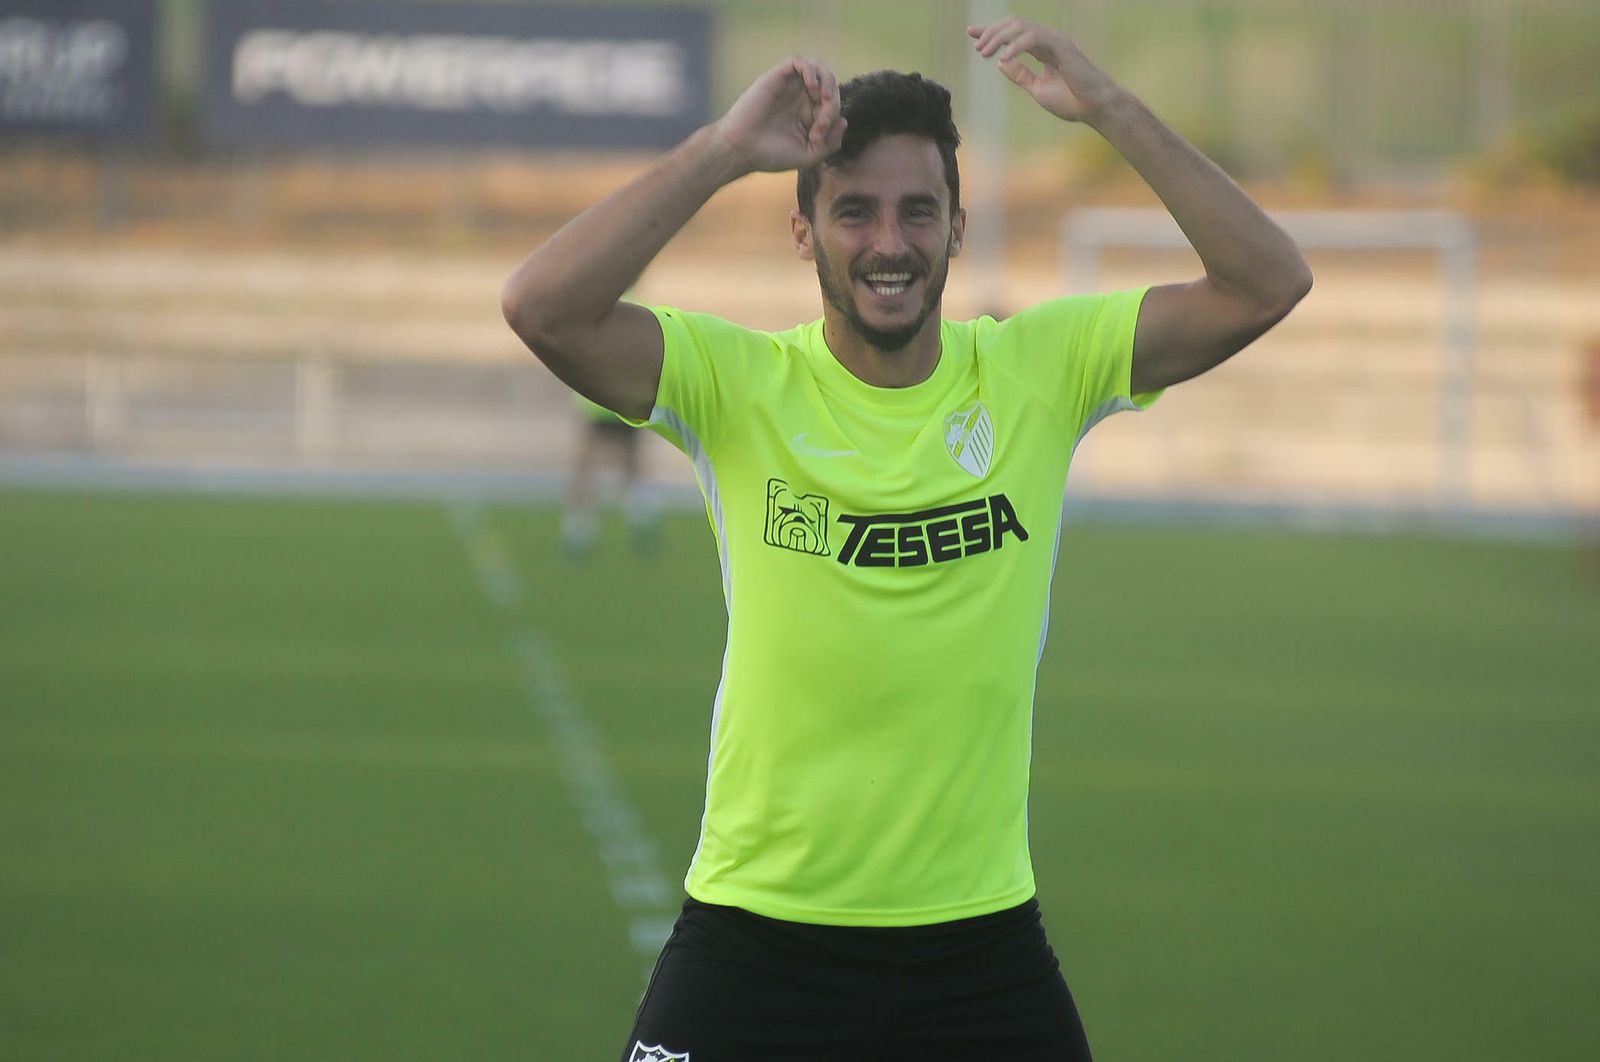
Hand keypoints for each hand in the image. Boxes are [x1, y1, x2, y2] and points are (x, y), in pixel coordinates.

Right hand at [712, 58, 846, 174]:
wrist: (741, 149)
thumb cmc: (771, 155)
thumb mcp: (808, 156)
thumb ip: (831, 143)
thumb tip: (843, 120)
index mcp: (809, 115)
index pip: (833, 105)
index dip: (832, 118)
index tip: (817, 137)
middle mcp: (801, 98)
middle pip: (829, 86)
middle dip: (832, 104)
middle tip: (820, 123)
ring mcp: (789, 87)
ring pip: (818, 69)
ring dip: (827, 81)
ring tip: (823, 98)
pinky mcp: (777, 77)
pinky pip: (799, 62)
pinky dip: (810, 69)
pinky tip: (812, 86)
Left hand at [968, 18, 1121, 124]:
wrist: (1094, 108)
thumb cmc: (1072, 101)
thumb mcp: (1038, 88)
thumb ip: (1022, 75)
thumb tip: (1001, 63)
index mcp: (1043, 49)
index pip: (1013, 33)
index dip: (991, 31)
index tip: (971, 33)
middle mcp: (1048, 40)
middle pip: (1014, 24)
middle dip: (992, 32)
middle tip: (977, 47)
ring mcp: (1056, 40)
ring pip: (1021, 26)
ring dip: (999, 37)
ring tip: (985, 52)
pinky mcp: (1061, 46)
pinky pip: (1033, 37)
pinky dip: (1016, 46)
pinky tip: (1004, 58)